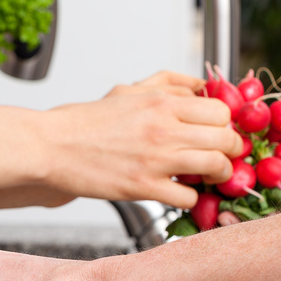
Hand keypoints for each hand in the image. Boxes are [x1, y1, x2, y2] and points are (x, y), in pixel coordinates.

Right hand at [41, 71, 241, 207]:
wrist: (51, 147)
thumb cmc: (85, 122)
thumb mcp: (127, 90)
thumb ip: (168, 83)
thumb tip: (202, 85)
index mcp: (161, 102)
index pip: (221, 111)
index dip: (225, 125)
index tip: (219, 133)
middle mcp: (163, 128)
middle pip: (225, 139)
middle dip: (229, 151)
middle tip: (221, 158)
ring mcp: (155, 160)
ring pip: (215, 167)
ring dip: (218, 175)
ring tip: (207, 178)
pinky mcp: (142, 188)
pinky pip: (188, 196)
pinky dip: (190, 198)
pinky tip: (179, 192)